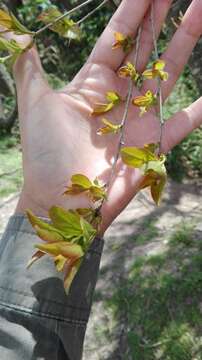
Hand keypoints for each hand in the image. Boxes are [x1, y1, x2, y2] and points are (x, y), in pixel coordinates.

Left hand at [13, 0, 201, 233]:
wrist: (61, 201)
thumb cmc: (45, 153)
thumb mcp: (35, 102)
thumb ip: (29, 67)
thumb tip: (19, 35)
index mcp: (93, 84)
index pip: (118, 38)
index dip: (134, 11)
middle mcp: (119, 97)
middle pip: (146, 49)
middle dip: (162, 18)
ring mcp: (139, 120)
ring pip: (168, 75)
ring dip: (185, 44)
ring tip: (201, 12)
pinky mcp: (154, 145)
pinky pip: (183, 123)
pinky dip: (199, 110)